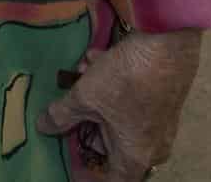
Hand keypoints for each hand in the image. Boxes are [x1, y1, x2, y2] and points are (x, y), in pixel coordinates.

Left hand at [37, 29, 200, 180]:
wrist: (167, 42)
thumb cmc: (126, 80)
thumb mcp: (85, 96)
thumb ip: (61, 115)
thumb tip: (43, 127)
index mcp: (135, 156)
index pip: (111, 180)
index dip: (88, 175)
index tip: (71, 166)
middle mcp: (152, 147)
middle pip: (112, 147)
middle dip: (87, 124)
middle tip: (69, 107)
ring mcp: (161, 124)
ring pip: (120, 119)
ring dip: (97, 98)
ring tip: (81, 71)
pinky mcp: (164, 101)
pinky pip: (133, 104)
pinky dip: (114, 87)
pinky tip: (97, 59)